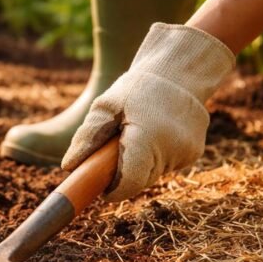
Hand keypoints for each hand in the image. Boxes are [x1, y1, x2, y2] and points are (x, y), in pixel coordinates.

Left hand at [61, 23, 233, 200]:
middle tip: (114, 152)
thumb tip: (68, 167)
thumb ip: (87, 138)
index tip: (102, 188)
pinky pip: (167, 165)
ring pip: (153, 174)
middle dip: (124, 176)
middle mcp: (172, 150)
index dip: (113, 191)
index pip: (129, 183)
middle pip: (139, 182)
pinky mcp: (194, 152)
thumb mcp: (105, 106)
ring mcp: (187, 153)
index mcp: (147, 138)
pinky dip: (156, 157)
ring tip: (136, 134)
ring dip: (140, 164)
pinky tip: (155, 133)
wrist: (179, 70)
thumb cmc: (137, 87)